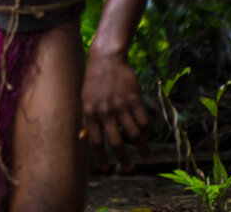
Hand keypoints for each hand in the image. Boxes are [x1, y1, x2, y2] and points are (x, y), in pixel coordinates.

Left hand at [81, 53, 148, 171]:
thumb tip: (82, 138)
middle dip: (123, 159)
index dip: (101, 157)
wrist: (105, 60)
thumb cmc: (94, 82)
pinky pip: (144, 121)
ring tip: (146, 157)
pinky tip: (148, 136)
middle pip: (116, 142)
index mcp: (90, 113)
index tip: (107, 169)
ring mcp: (120, 106)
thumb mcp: (85, 100)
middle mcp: (104, 112)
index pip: (95, 141)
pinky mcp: (134, 99)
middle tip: (129, 170)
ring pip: (134, 134)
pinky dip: (147, 131)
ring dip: (141, 148)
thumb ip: (86, 119)